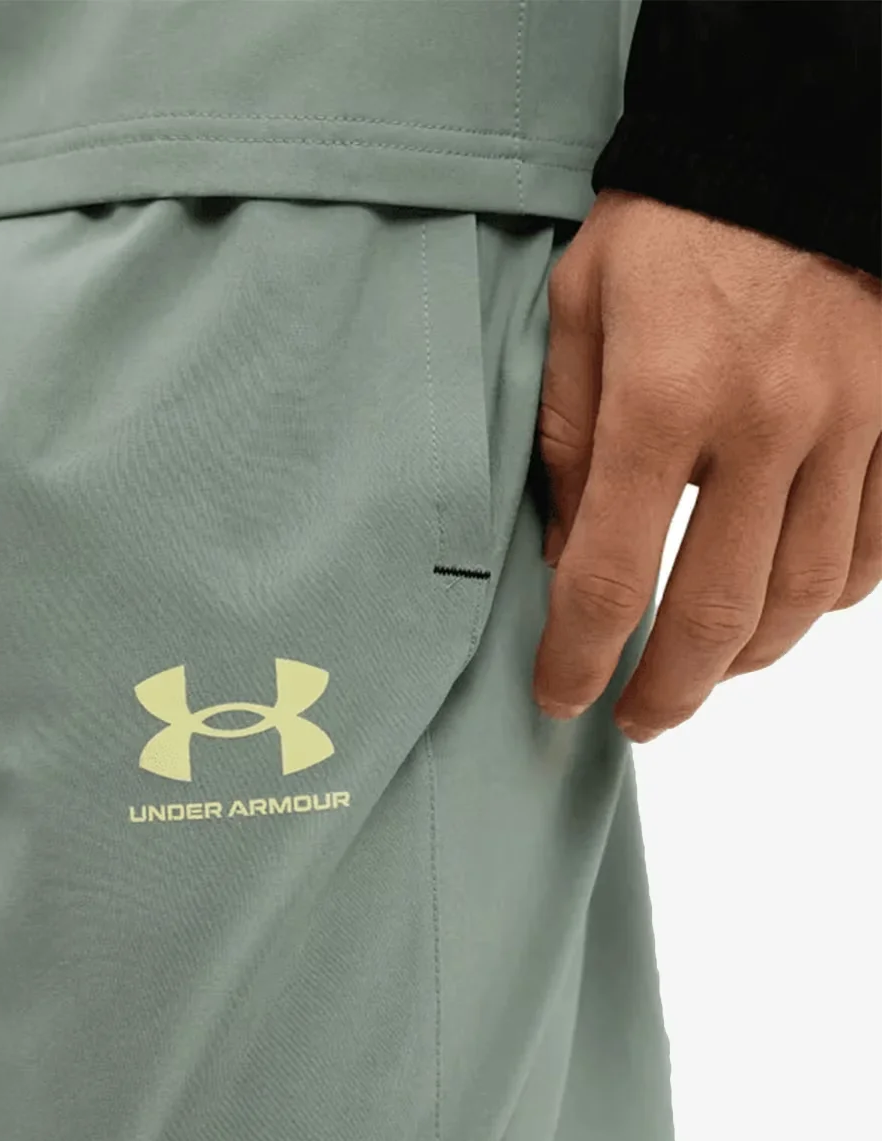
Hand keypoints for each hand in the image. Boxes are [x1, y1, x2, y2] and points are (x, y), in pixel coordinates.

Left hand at [535, 189, 880, 741]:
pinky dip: (823, 603)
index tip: (559, 696)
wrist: (790, 152)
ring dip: (744, 659)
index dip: (578, 656)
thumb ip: (568, 441)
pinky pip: (872, 549)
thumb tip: (566, 554)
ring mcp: (849, 427)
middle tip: (633, 719)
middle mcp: (766, 426)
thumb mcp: (577, 315)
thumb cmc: (667, 229)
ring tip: (696, 675)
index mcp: (663, 400)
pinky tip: (777, 611)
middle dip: (666, 689)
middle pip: (717, 612)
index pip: (612, 574)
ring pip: (806, 596)